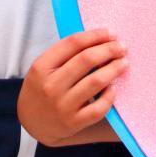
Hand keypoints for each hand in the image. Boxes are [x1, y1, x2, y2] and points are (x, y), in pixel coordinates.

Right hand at [17, 29, 126, 146]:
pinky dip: (110, 96)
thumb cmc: (42, 87)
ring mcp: (62, 106)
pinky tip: (113, 88)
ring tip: (123, 63)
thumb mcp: (43, 67)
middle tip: (121, 47)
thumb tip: (99, 39)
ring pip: (96, 81)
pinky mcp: (73, 123)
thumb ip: (65, 54)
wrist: (32, 122)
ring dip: (114, 69)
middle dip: (109, 49)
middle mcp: (51, 85)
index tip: (111, 33)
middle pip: (87, 59)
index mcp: (42, 66)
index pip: (73, 43)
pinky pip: (98, 108)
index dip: (95, 35)